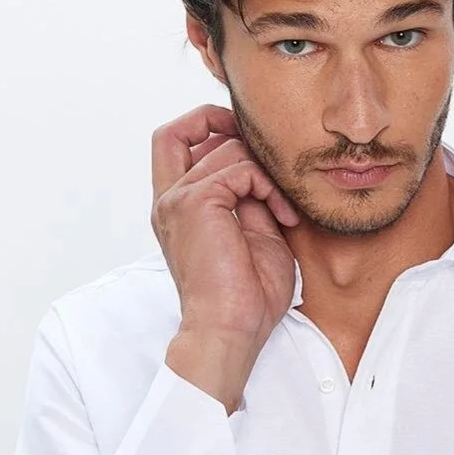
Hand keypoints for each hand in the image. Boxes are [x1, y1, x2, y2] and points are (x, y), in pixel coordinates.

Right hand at [150, 103, 301, 350]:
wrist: (231, 331)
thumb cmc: (245, 299)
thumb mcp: (254, 236)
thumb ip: (250, 199)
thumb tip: (263, 172)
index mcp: (176, 210)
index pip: (174, 145)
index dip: (205, 129)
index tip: (247, 147)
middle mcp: (168, 201)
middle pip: (178, 131)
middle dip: (220, 123)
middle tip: (262, 153)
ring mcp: (177, 200)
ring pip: (225, 150)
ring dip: (265, 172)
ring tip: (284, 210)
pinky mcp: (195, 203)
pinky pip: (239, 168)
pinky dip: (268, 185)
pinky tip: (283, 216)